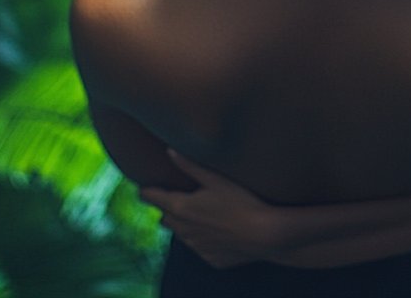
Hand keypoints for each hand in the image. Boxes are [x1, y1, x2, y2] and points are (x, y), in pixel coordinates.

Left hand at [139, 148, 291, 268]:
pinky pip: (200, 248)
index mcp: (180, 207)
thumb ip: (190, 166)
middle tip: (181, 197)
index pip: (151, 197)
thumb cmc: (241, 201)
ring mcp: (196, 247)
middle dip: (168, 208)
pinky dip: (205, 239)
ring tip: (204, 213)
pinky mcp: (210, 259)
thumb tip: (169, 150)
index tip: (145, 187)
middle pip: (163, 218)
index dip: (146, 190)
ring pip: (181, 234)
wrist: (265, 235)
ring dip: (185, 225)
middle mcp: (182, 230)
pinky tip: (221, 231)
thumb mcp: (216, 179)